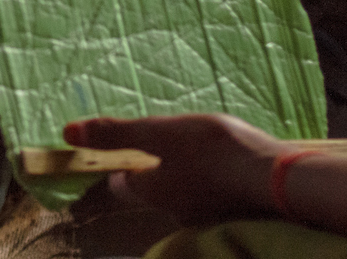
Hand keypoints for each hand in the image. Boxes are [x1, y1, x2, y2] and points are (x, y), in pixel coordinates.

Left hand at [63, 113, 283, 224]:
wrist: (279, 179)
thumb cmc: (213, 152)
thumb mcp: (159, 134)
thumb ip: (116, 133)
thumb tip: (67, 133)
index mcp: (153, 193)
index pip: (122, 183)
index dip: (118, 163)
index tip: (121, 147)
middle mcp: (177, 211)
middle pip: (155, 189)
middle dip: (155, 167)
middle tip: (162, 141)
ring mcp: (210, 214)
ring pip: (186, 190)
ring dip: (186, 170)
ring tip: (197, 146)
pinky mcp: (236, 210)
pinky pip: (214, 191)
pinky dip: (213, 175)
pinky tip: (225, 160)